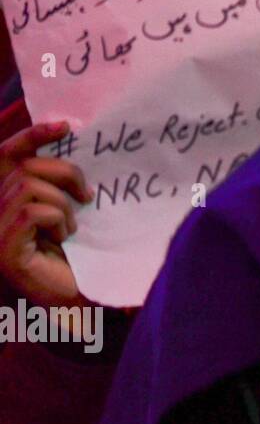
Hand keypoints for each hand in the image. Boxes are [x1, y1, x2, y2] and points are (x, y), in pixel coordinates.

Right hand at [0, 122, 91, 306]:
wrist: (83, 298)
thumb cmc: (79, 253)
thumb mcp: (72, 207)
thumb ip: (62, 181)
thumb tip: (72, 137)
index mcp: (9, 198)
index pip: (8, 154)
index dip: (32, 135)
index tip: (66, 125)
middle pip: (26, 168)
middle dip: (66, 174)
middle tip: (87, 195)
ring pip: (29, 188)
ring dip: (62, 204)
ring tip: (71, 226)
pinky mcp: (4, 250)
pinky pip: (31, 213)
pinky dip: (56, 219)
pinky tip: (63, 236)